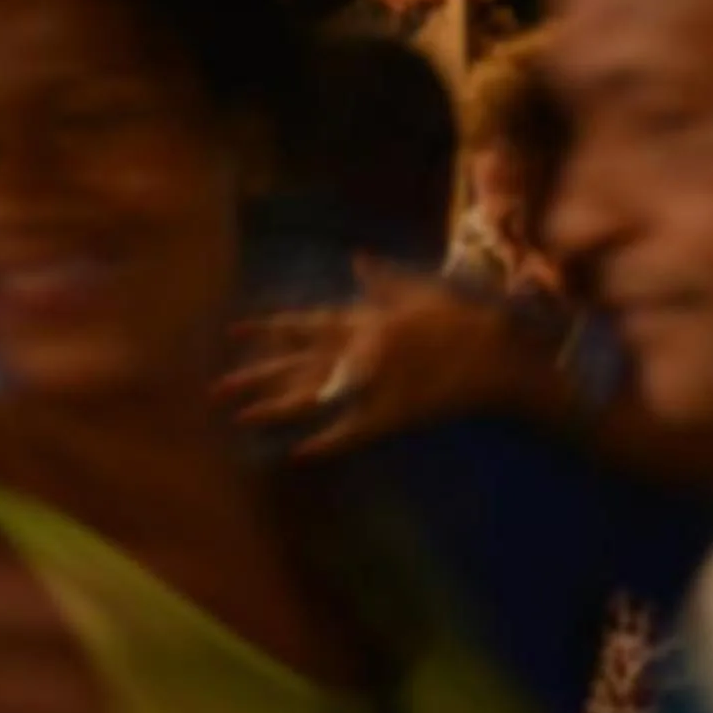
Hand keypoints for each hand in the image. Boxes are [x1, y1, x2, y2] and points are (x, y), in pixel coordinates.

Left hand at [218, 260, 555, 455]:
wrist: (496, 351)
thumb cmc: (458, 317)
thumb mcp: (417, 290)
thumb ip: (381, 279)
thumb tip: (357, 258)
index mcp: (361, 321)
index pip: (302, 326)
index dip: (265, 330)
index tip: (231, 334)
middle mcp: (358, 351)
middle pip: (296, 366)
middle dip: (255, 378)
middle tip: (215, 390)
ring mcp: (373, 384)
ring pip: (314, 398)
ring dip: (276, 409)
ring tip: (241, 419)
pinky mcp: (394, 414)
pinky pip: (354, 431)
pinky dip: (328, 443)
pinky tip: (300, 453)